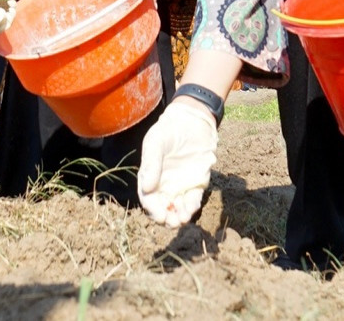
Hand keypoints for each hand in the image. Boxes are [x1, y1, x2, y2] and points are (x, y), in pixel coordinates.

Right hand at [138, 99, 218, 227]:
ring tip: (183, 218)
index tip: (159, 216)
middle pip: (163, 208)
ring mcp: (181, 186)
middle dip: (167, 218)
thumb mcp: (156, 143)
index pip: (148, 199)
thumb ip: (151, 164)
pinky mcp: (196, 184)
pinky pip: (193, 200)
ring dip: (179, 216)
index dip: (152, 210)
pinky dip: (191, 207)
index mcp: (150, 177)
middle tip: (172, 222)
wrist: (193, 121)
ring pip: (178, 208)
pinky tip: (190, 209)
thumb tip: (146, 189)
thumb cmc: (169, 130)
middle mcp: (164, 185)